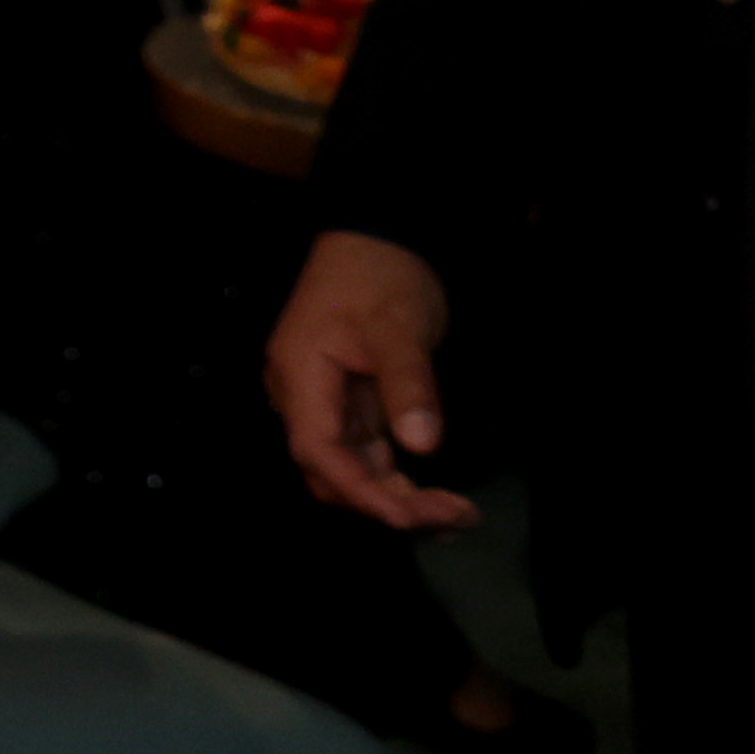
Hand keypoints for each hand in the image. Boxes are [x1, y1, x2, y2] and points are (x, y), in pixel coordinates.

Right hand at [267, 229, 474, 530]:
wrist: (374, 238)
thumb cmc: (379, 276)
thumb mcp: (400, 327)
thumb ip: (409, 385)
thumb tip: (423, 445)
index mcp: (300, 376)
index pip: (319, 451)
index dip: (363, 492)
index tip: (416, 515)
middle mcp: (300, 396)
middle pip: (328, 471)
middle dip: (385, 503)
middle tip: (454, 515)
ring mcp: (320, 401)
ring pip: (344, 469)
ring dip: (391, 495)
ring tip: (451, 511)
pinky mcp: (342, 401)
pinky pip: (359, 453)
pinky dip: (392, 477)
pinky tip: (429, 489)